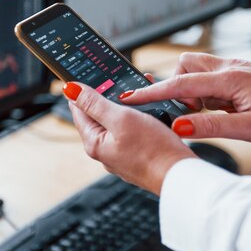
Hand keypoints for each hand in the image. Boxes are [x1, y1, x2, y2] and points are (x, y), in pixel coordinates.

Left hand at [63, 82, 195, 194]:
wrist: (179, 175)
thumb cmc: (153, 150)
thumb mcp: (121, 119)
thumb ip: (95, 104)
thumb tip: (70, 90)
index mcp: (95, 143)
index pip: (79, 110)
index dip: (83, 90)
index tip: (91, 74)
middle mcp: (106, 151)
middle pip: (99, 116)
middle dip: (108, 95)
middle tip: (119, 79)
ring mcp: (122, 155)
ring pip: (118, 122)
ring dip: (126, 105)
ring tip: (139, 92)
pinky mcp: (138, 156)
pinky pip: (132, 131)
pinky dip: (138, 117)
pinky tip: (150, 111)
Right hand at [120, 53, 250, 144]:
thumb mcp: (249, 129)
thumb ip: (210, 125)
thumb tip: (177, 126)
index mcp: (229, 79)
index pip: (178, 84)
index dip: (151, 92)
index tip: (129, 97)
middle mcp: (230, 68)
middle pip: (184, 68)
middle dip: (175, 88)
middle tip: (187, 115)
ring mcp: (237, 69)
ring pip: (198, 71)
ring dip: (192, 91)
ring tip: (209, 116)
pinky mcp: (244, 74)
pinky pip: (213, 78)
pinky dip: (207, 93)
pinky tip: (222, 111)